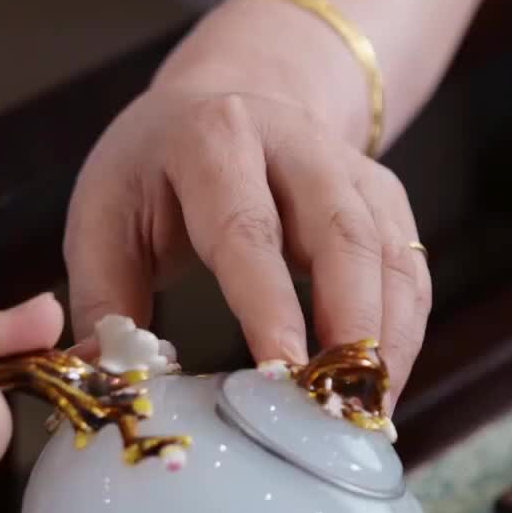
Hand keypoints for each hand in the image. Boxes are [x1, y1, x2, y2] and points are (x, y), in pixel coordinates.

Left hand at [63, 0, 431, 400]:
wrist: (226, 98)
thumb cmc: (156, 173)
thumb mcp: (102, 216)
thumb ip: (103, 301)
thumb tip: (113, 384)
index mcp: (214, 141)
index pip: (249, 230)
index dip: (270, 305)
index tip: (282, 373)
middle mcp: (297, 145)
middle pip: (343, 237)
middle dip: (351, 327)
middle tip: (340, 406)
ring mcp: (351, 171)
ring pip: (389, 256)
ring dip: (388, 341)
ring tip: (368, 413)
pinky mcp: (385, 200)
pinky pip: (409, 271)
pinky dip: (404, 335)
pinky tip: (382, 388)